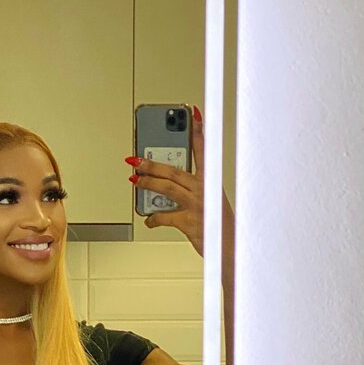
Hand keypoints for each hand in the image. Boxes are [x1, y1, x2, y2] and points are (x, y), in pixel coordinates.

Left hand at [128, 105, 205, 256]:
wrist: (229, 249)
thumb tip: (164, 188)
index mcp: (211, 182)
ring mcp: (196, 205)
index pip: (205, 151)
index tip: (194, 115)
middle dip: (153, 163)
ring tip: (135, 180)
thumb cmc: (218, 226)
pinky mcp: (188, 222)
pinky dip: (153, 219)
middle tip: (136, 159)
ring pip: (166, 188)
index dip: (199, 133)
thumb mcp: (209, 202)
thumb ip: (190, 191)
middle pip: (174, 170)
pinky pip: (164, 217)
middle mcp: (204, 190)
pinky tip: (149, 220)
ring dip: (147, 183)